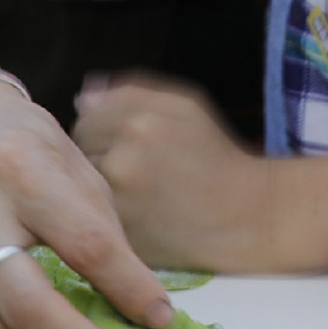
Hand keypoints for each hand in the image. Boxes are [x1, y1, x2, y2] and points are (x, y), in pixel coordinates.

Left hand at [71, 78, 280, 272]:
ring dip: (98, 187)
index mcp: (140, 120)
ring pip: (84, 187)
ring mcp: (120, 202)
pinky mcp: (121, 237)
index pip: (86, 119)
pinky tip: (136, 214)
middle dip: (97, 156)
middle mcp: (124, 159)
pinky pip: (96, 218)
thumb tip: (83, 97)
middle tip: (130, 168)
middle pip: (79, 152)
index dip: (101, 130)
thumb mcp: (186, 107)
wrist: (247, 216)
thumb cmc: (216, 157)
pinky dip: (107, 216)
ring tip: (134, 192)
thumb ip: (132, 91)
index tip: (121, 141)